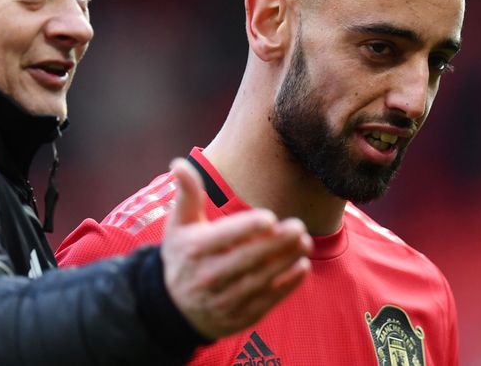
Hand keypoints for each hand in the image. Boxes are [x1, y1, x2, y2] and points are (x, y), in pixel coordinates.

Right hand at [161, 158, 311, 338]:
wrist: (175, 308)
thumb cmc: (183, 255)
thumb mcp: (178, 225)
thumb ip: (186, 194)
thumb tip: (178, 163)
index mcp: (194, 250)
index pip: (223, 237)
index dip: (246, 228)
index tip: (270, 217)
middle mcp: (208, 276)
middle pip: (246, 259)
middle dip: (275, 244)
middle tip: (299, 226)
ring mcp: (224, 299)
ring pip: (260, 280)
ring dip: (285, 262)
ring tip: (305, 242)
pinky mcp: (240, 315)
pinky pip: (267, 300)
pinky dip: (286, 285)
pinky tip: (302, 267)